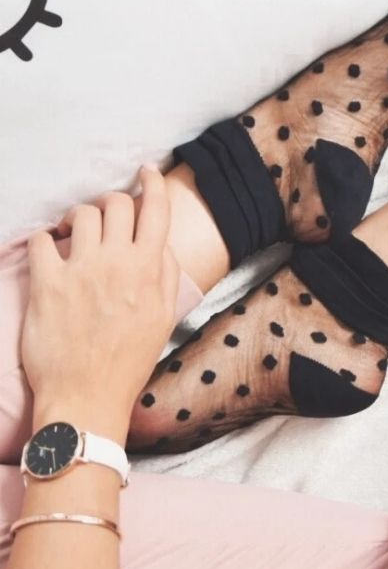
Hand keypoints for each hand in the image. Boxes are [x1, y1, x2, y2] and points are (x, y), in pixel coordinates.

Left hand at [22, 165, 178, 443]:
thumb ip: (165, 274)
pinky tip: (50, 250)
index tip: (148, 173)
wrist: (88, 395)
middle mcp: (117, 263)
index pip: (156, 210)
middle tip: (109, 214)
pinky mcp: (47, 285)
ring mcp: (80, 272)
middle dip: (114, 201)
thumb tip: (159, 243)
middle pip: (117, 203)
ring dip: (81, 216)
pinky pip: (42, 241)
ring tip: (77, 230)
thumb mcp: (164, 316)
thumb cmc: (130, 360)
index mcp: (148, 269)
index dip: (154, 183)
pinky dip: (46, 239)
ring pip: (83, 215)